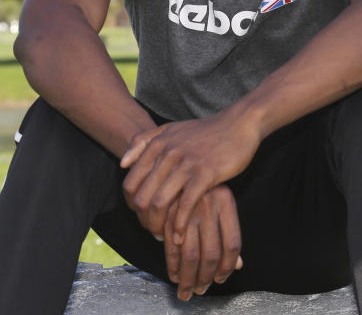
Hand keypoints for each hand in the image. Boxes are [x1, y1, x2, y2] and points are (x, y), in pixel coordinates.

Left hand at [121, 110, 259, 242]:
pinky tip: (181, 237)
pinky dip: (180, 225)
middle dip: (144, 220)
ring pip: (159, 203)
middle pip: (142, 197)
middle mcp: (167, 154)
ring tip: (164, 237)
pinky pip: (185, 205)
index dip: (131, 206)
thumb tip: (122, 163)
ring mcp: (186, 164)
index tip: (142, 215)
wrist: (238, 124)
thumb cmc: (205, 131)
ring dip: (158, 226)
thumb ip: (143, 141)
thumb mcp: (170, 129)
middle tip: (152, 231)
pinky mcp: (205, 174)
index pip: (130, 184)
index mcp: (157, 145)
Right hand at [163, 186, 243, 300]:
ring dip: (188, 277)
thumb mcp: (222, 199)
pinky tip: (174, 274)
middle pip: (211, 253)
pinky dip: (172, 264)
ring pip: (191, 254)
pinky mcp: (168, 211)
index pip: (232, 243)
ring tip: (187, 289)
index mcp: (226, 201)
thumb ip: (229, 232)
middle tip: (201, 291)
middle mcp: (208, 204)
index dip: (228, 266)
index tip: (221, 279)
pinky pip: (170, 245)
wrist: (179, 152)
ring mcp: (187, 208)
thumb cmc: (203, 181)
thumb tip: (238, 265)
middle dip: (205, 278)